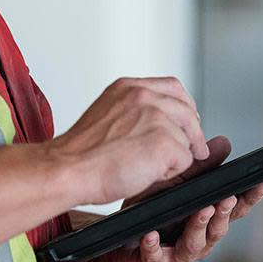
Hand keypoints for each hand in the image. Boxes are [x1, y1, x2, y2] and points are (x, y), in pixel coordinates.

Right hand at [49, 77, 209, 205]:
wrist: (68, 169)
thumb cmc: (81, 154)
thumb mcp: (108, 115)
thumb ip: (135, 112)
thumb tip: (164, 123)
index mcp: (128, 88)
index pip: (173, 87)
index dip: (184, 107)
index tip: (187, 123)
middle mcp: (143, 96)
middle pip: (187, 111)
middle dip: (192, 134)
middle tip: (194, 150)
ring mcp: (155, 117)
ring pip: (186, 139)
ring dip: (175, 156)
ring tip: (147, 167)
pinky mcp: (164, 141)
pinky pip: (184, 160)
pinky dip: (171, 172)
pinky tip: (147, 174)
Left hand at [85, 136, 262, 261]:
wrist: (113, 233)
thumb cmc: (149, 208)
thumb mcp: (175, 181)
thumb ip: (200, 166)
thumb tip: (224, 144)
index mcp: (205, 220)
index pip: (234, 208)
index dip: (250, 198)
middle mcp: (196, 240)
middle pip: (219, 229)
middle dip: (225, 213)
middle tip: (226, 197)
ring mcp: (174, 255)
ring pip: (193, 245)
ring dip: (199, 227)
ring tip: (200, 211)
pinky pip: (154, 258)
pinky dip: (155, 247)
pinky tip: (152, 235)